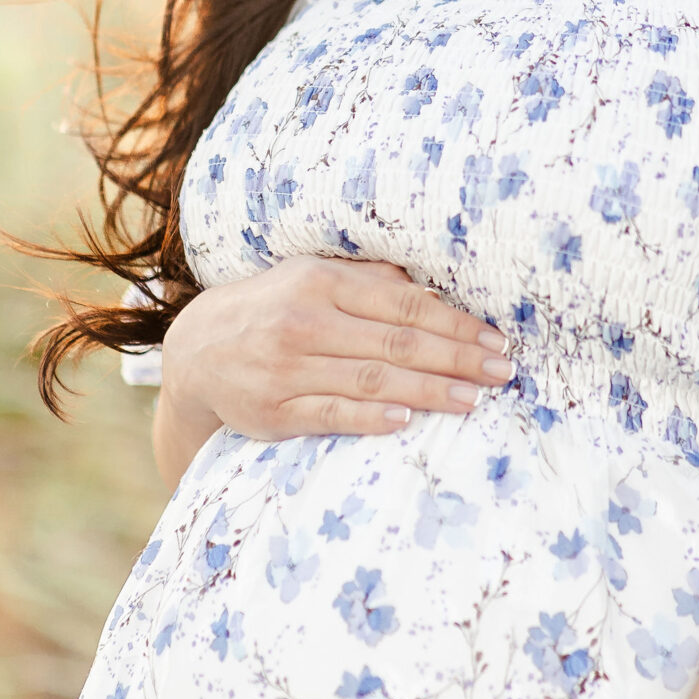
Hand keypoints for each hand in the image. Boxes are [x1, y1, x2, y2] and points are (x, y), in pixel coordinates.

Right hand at [161, 258, 514, 443]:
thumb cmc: (274, 308)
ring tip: (471, 400)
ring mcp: (288, 367)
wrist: (197, 349)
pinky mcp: (274, 409)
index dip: (454, 324)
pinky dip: (370, 418)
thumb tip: (433, 287)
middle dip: (456, 359)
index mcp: (322, 283)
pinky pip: (330, 414)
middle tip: (501, 372)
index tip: (495, 341)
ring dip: (427, 391)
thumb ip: (369, 281)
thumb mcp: (312, 277)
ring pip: (370, 380)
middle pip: (396, 342)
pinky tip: (406, 421)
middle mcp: (305, 322)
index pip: (403, 304)